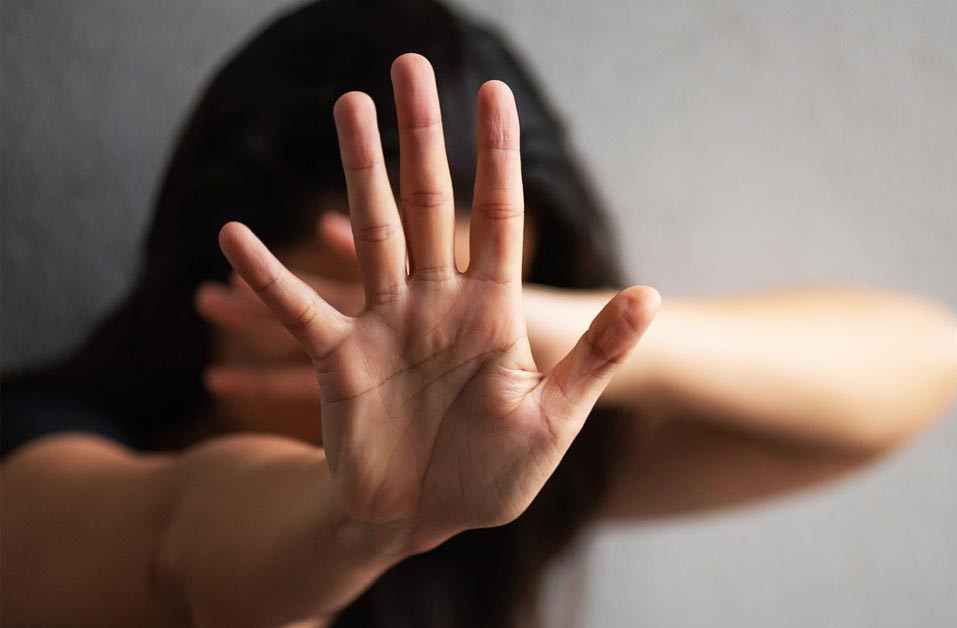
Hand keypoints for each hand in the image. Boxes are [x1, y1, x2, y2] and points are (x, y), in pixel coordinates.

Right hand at [217, 54, 658, 551]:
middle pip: (428, 202)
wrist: (426, 520)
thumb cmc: (493, 473)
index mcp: (492, 312)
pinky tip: (234, 238)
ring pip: (372, 231)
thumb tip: (652, 294)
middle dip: (420, 135)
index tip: (493, 93)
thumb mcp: (554, 417)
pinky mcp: (339, 361)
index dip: (495, 156)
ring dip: (358, 169)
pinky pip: (299, 311)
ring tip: (347, 105)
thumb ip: (594, 354)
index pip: (498, 217)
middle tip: (407, 64)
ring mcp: (385, 325)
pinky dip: (267, 280)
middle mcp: (436, 302)